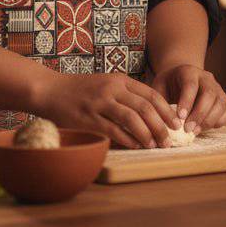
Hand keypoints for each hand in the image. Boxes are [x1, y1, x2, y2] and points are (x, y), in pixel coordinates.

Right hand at [33, 70, 179, 148]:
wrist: (49, 90)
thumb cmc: (80, 90)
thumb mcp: (105, 84)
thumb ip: (125, 95)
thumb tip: (150, 114)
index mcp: (119, 80)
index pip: (151, 95)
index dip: (166, 110)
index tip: (176, 123)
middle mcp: (111, 89)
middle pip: (145, 107)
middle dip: (161, 125)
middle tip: (169, 139)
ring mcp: (99, 103)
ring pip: (132, 119)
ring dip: (147, 134)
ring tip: (154, 145)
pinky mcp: (88, 118)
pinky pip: (113, 130)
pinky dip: (128, 139)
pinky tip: (136, 146)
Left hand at [151, 65, 225, 133]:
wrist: (181, 79)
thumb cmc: (167, 86)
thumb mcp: (158, 88)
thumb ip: (159, 102)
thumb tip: (159, 121)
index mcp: (188, 71)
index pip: (191, 85)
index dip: (187, 102)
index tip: (180, 118)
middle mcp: (206, 78)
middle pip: (209, 94)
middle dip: (199, 114)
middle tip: (188, 130)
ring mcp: (218, 88)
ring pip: (220, 104)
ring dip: (208, 121)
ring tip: (194, 132)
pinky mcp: (225, 98)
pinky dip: (219, 121)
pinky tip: (204, 127)